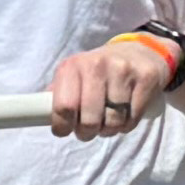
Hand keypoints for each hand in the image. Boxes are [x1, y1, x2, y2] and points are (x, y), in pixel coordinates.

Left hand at [47, 33, 181, 140]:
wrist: (139, 53)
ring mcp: (123, 70)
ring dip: (108, 130)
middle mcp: (97, 65)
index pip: (63, 106)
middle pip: (89, 120)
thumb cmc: (99, 71)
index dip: (62, 126)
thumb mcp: (74, 75)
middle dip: (87, 132)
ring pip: (113, 122)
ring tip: (107, 122)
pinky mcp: (146, 78)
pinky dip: (126, 126)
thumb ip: (58, 94)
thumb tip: (39, 114)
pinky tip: (124, 116)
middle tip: (88, 130)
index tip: (64, 131)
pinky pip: (133, 119)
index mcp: (73, 66)